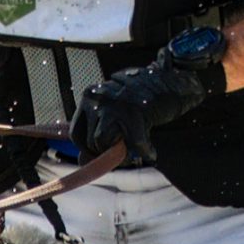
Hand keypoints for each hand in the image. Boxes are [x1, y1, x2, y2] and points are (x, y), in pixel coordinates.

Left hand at [72, 28, 225, 166]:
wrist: (168, 82)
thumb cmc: (139, 99)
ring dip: (121, 153)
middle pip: (91, 141)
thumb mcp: (112, 112)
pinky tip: (150, 153)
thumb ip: (97, 132)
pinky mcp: (134, 113)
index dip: (87, 149)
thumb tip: (83, 161)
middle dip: (106, 151)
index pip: (76, 133)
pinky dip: (144, 151)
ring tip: (137, 149)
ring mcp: (115, 105)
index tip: (100, 154)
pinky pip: (133, 143)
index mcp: (90, 96)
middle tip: (124, 150)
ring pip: (105, 143)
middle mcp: (98, 99)